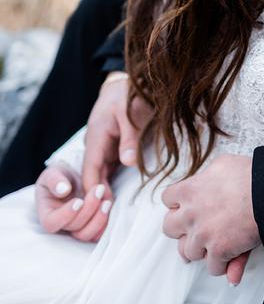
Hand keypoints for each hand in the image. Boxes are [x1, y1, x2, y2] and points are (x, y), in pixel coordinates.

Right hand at [35, 164, 111, 241]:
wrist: (74, 180)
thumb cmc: (60, 177)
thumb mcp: (53, 173)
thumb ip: (54, 179)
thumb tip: (63, 190)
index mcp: (47, 213)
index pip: (51, 223)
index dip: (65, 215)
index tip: (78, 201)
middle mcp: (61, 225)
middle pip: (74, 227)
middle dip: (88, 209)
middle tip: (98, 189)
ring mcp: (76, 229)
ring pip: (86, 235)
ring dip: (99, 218)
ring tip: (106, 200)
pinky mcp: (89, 228)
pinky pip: (98, 234)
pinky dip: (106, 223)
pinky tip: (109, 205)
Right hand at [82, 74, 152, 214]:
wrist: (132, 83)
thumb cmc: (131, 95)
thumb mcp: (131, 113)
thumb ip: (130, 137)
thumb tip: (128, 162)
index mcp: (97, 135)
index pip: (91, 166)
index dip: (92, 187)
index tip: (96, 205)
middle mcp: (98, 144)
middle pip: (92, 175)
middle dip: (93, 197)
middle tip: (100, 220)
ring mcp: (105, 148)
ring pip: (99, 175)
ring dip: (101, 194)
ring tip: (105, 217)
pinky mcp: (113, 149)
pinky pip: (108, 171)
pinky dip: (108, 186)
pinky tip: (112, 202)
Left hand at [162, 155, 258, 279]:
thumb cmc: (252, 176)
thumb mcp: (224, 165)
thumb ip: (208, 175)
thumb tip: (206, 178)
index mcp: (190, 190)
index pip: (168, 199)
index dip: (178, 204)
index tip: (188, 207)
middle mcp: (190, 214)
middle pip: (170, 228)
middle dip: (182, 230)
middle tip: (197, 230)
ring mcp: (203, 234)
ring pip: (189, 252)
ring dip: (201, 250)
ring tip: (215, 246)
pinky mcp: (219, 250)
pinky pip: (213, 268)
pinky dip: (222, 266)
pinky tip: (231, 259)